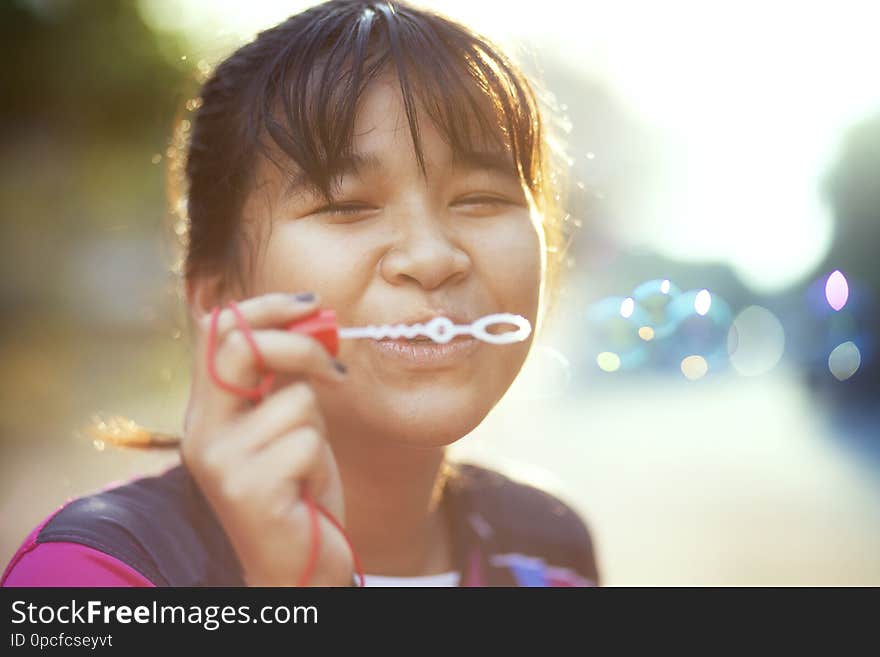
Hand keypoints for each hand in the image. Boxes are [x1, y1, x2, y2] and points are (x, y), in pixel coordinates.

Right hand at [181, 292, 352, 585]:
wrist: (295, 566)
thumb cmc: (297, 490)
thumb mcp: (287, 423)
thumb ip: (284, 377)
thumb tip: (314, 317)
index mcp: (207, 411)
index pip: (217, 330)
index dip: (266, 307)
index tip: (311, 306)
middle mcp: (201, 433)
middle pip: (243, 347)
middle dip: (303, 347)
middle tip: (336, 372)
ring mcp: (220, 462)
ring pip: (296, 399)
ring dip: (318, 428)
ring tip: (305, 465)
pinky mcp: (248, 489)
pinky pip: (307, 442)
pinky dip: (320, 462)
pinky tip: (305, 489)